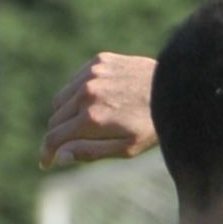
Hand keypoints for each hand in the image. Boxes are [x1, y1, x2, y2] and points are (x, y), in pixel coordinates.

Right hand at [42, 53, 159, 167]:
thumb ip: (89, 152)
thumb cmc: (153, 126)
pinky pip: (75, 81)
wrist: (177, 89)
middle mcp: (86, 93)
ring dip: (67, 113)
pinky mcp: (98, 60)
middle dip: (59, 134)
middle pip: (55, 119)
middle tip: (72, 143)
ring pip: (61, 99)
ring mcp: (91, 74)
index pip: (54, 137)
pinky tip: (97, 101)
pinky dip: (78, 93)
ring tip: (88, 123)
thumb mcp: (125, 149)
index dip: (47, 153)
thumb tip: (59, 156)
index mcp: (91, 119)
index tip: (45, 163)